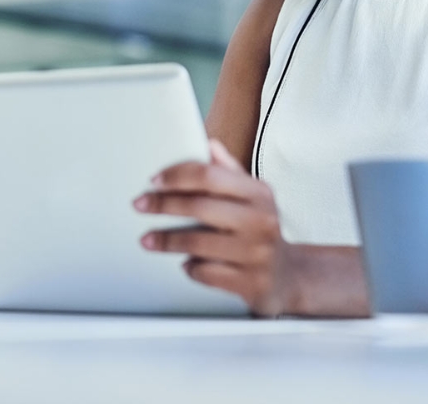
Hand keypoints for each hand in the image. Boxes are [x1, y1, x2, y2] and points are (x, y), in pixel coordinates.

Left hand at [132, 139, 296, 316]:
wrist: (286, 275)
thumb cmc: (259, 228)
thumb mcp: (252, 196)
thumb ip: (229, 171)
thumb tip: (209, 144)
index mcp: (259, 193)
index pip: (211, 175)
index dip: (178, 176)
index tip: (155, 180)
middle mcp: (261, 220)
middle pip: (200, 207)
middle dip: (163, 205)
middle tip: (141, 205)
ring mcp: (257, 254)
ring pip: (198, 244)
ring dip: (167, 240)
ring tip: (148, 239)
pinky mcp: (249, 283)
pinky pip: (206, 273)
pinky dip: (189, 267)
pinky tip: (184, 263)